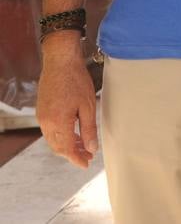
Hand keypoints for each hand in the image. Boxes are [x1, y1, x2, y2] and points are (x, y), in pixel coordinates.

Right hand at [36, 35, 98, 167]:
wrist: (60, 62)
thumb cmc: (76, 81)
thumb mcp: (87, 106)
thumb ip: (89, 129)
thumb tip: (91, 148)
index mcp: (58, 123)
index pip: (66, 149)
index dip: (76, 159)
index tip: (86, 164)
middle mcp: (46, 123)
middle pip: (58, 147)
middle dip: (72, 154)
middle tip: (88, 156)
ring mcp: (42, 117)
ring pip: (53, 139)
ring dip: (67, 145)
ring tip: (83, 146)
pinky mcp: (42, 111)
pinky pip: (50, 130)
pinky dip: (61, 135)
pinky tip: (73, 133)